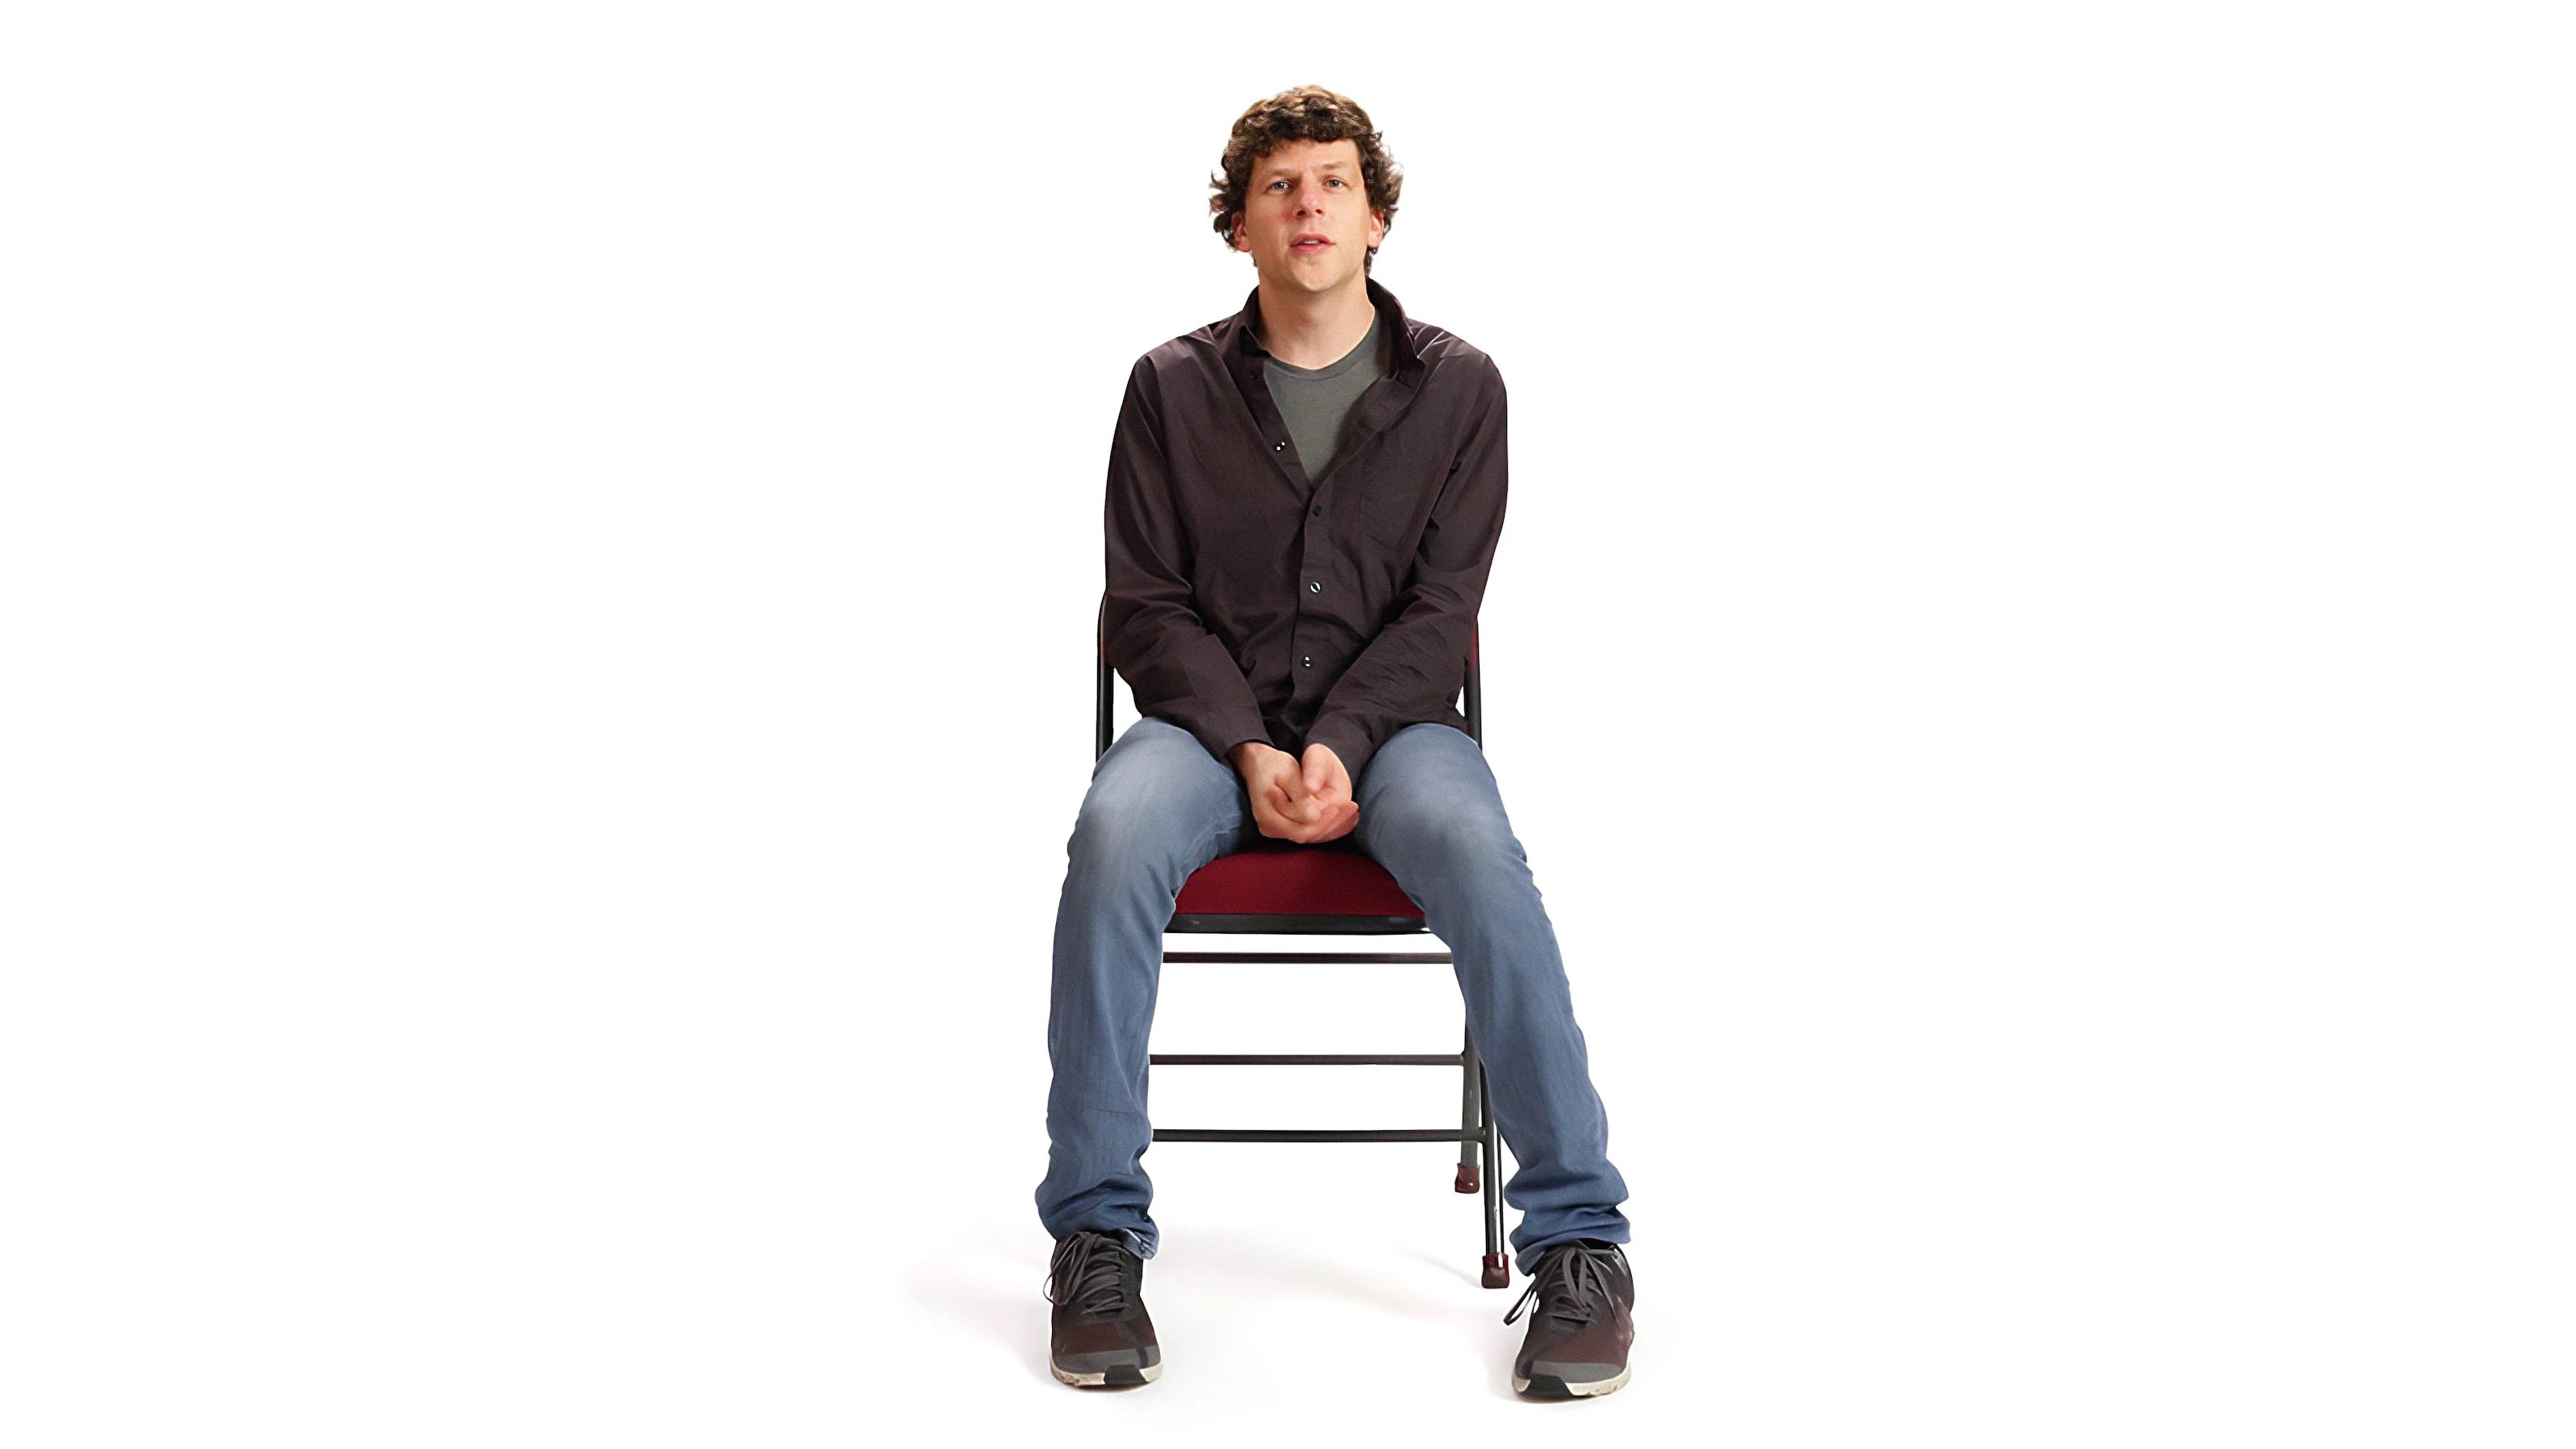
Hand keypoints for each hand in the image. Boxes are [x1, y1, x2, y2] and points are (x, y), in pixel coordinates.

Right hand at [1233, 741, 1358, 843]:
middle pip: (1306, 835)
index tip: (1342, 806)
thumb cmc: (1273, 764)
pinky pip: (1308, 832)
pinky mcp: (1284, 827)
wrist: (1258, 764)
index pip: (1301, 829)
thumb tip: (1314, 815)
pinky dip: (1328, 827)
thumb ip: (1300, 795)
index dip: (1323, 821)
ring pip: (1309, 836)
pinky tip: (1346, 820)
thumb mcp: (1287, 772)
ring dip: (1332, 826)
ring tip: (1353, 813)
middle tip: (1352, 808)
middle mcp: (1269, 827)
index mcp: (1267, 814)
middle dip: (1332, 824)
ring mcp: (1276, 829)